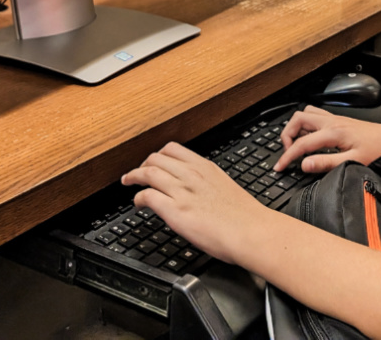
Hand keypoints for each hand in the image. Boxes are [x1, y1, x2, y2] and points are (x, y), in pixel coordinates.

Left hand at [121, 142, 268, 265]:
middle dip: (143, 164)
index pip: (173, 149)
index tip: (153, 161)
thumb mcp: (225, 187)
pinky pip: (148, 196)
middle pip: (156, 157)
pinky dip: (138, 198)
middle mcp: (192, 175)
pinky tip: (138, 204)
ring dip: (134, 176)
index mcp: (205, 167)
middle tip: (137, 173)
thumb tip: (197, 190)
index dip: (158, 155)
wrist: (250, 231)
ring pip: (148, 172)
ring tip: (129, 182)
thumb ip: (207, 184)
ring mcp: (182, 191)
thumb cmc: (244, 216)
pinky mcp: (175, 210)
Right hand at [274, 106, 380, 173]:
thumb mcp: (353, 161)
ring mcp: (335, 119)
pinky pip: (316, 116)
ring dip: (296, 127)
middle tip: (287, 153)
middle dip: (287, 135)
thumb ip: (326, 163)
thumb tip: (304, 164)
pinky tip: (311, 137)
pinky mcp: (340, 120)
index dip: (287, 157)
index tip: (279, 167)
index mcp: (333, 132)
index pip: (301, 144)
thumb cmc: (379, 151)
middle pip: (298, 119)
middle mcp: (332, 122)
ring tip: (296, 144)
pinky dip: (307, 124)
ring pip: (306, 114)